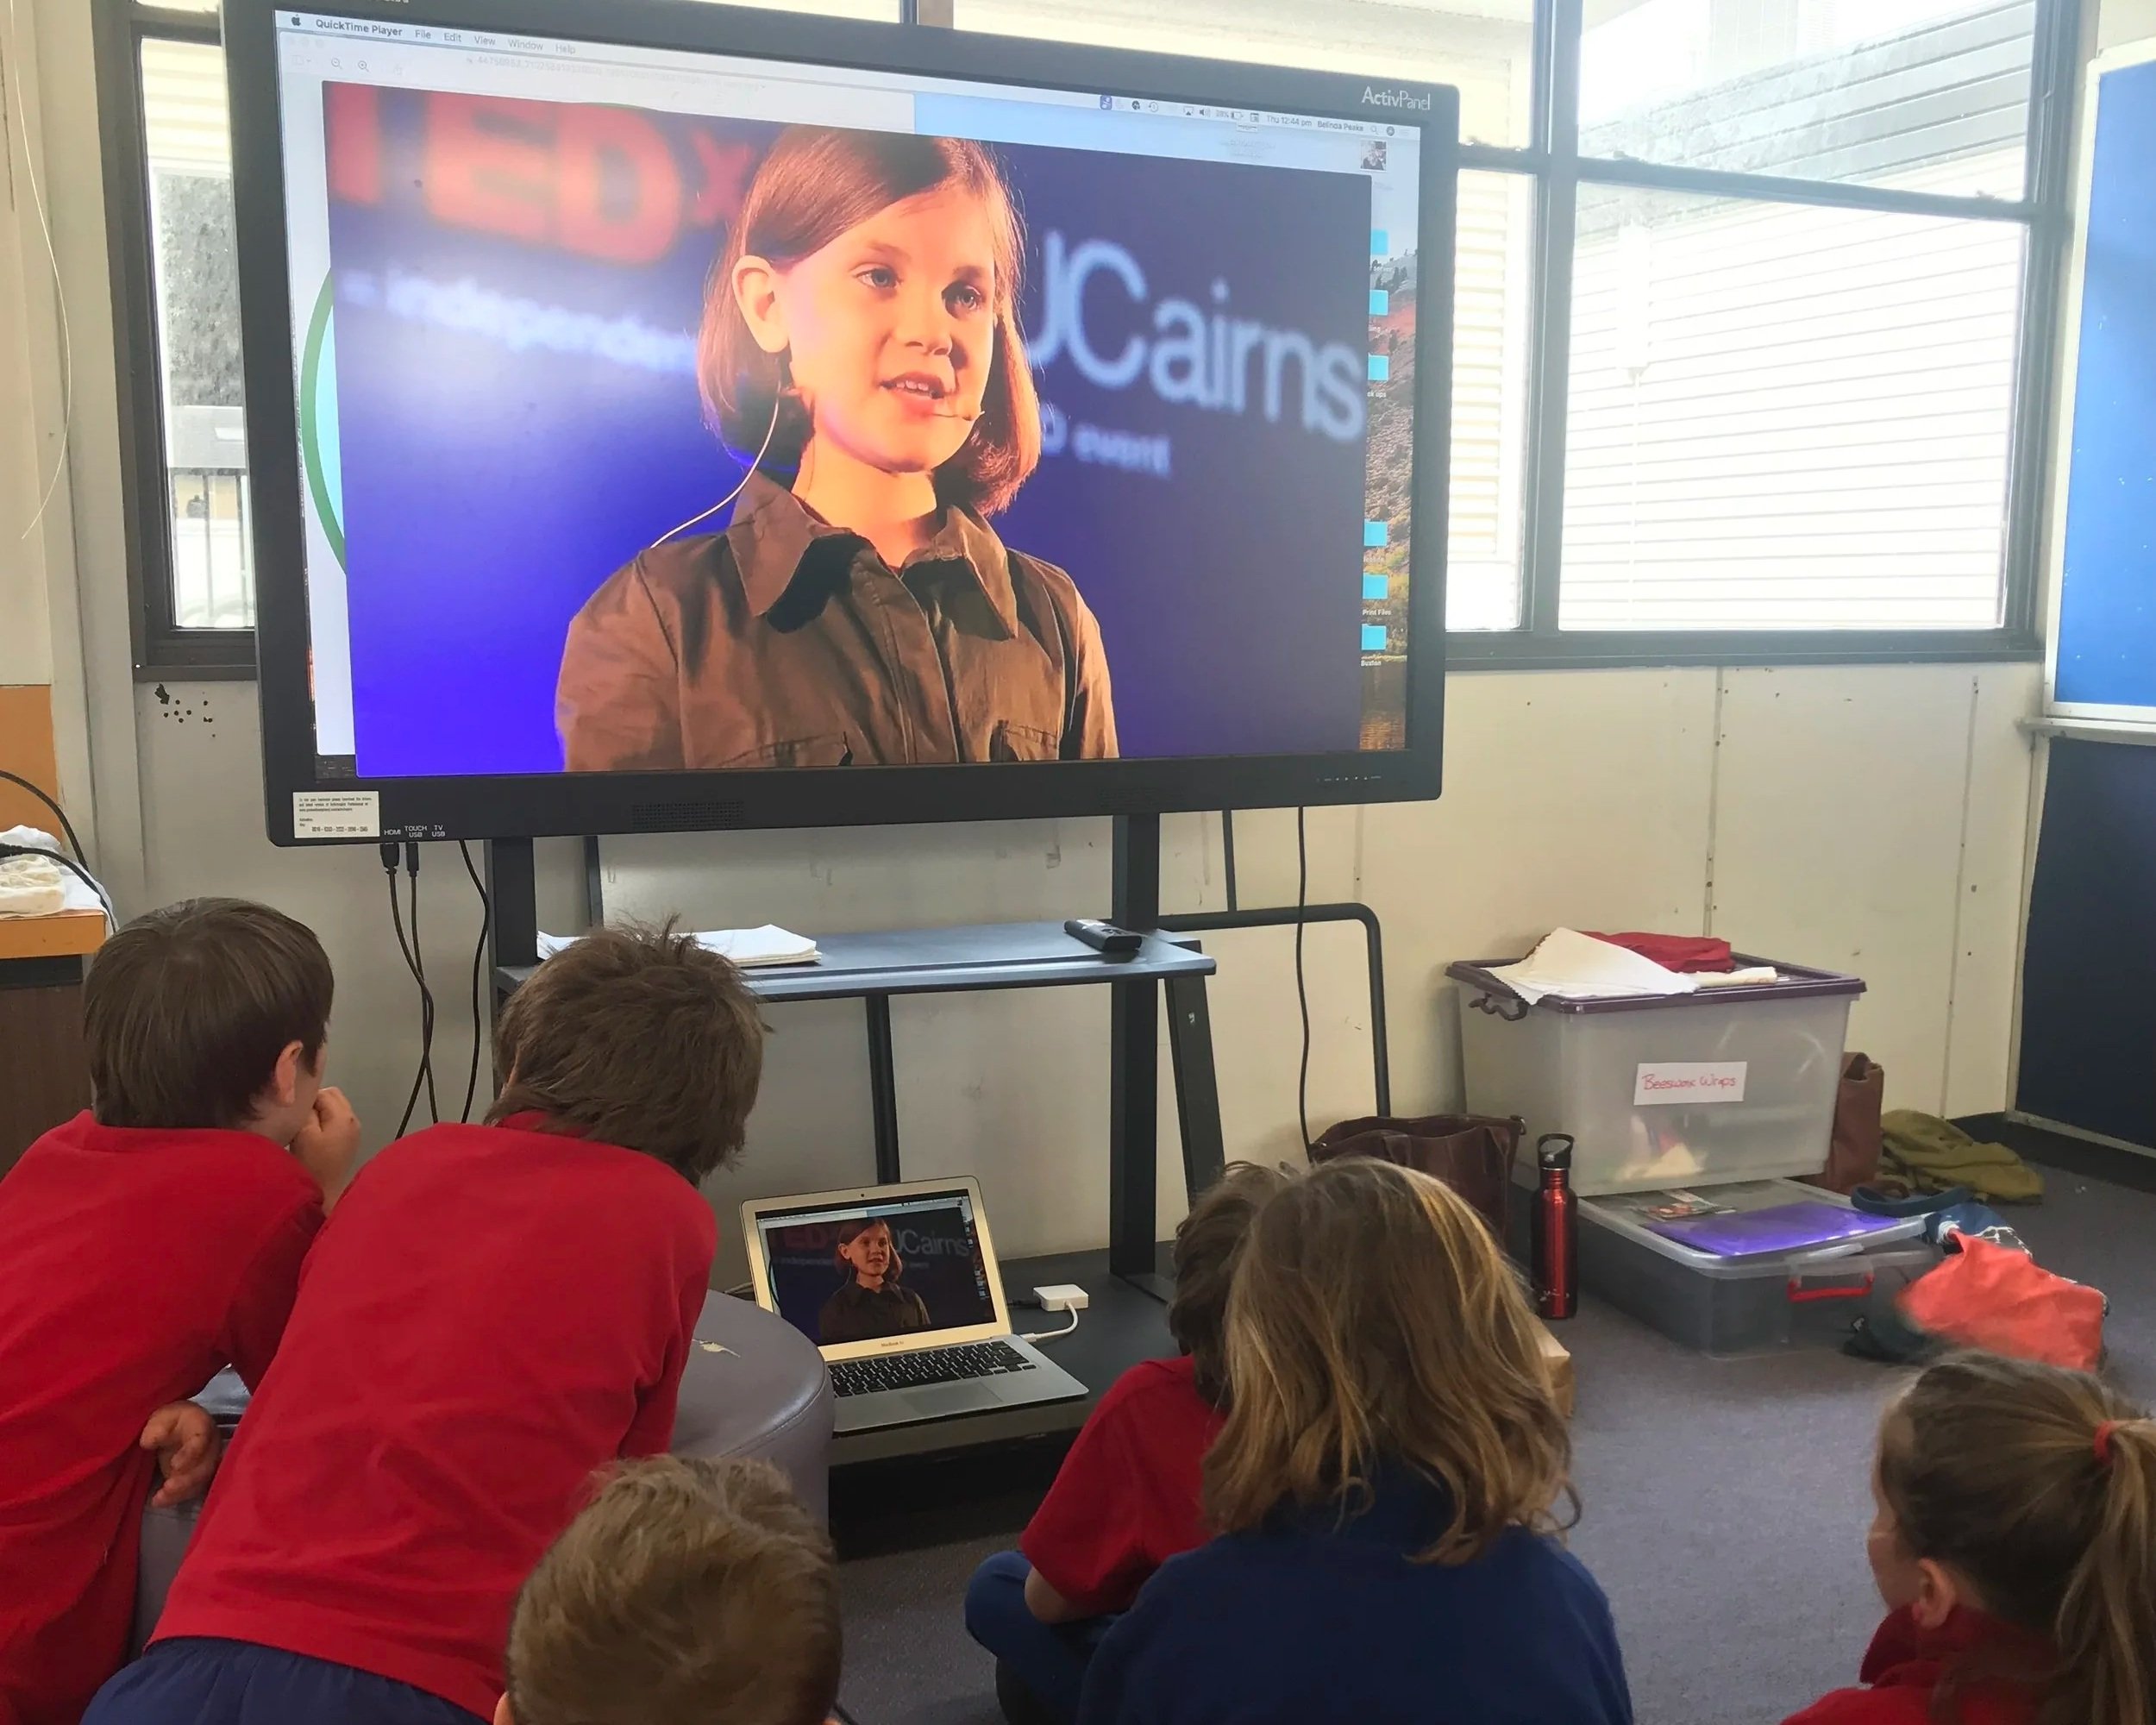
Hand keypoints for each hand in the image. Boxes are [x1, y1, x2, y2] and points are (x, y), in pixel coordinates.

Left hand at [140, 1401, 221, 1507]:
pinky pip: (191, 1489)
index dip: (190, 1454)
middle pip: (205, 1466)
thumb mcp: (160, 1418)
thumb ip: (155, 1428)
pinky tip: (158, 1501)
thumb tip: (148, 1442)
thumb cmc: (168, 1421)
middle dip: (187, 1480)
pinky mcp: (196, 1477)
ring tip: (159, 1499)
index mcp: (202, 1426)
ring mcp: (206, 1463)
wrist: (174, 1428)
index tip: (174, 1465)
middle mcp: (210, 1446)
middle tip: (167, 1487)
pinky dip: (175, 1497)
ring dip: (181, 1492)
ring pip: (199, 1481)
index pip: (201, 1440)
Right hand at [291, 1086, 362, 1209]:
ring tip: (301, 1129)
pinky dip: (321, 1124)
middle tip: (297, 1118)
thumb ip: (307, 1110)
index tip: (293, 1111)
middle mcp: (353, 1120)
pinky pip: (333, 1123)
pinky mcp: (346, 1143)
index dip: (306, 1098)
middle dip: (313, 1103)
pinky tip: (309, 1138)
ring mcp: (352, 1132)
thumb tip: (306, 1097)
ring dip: (317, 1115)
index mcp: (345, 1116)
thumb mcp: (304, 1133)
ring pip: (332, 1110)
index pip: (325, 1092)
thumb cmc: (312, 1164)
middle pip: (332, 1098)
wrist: (322, 1195)